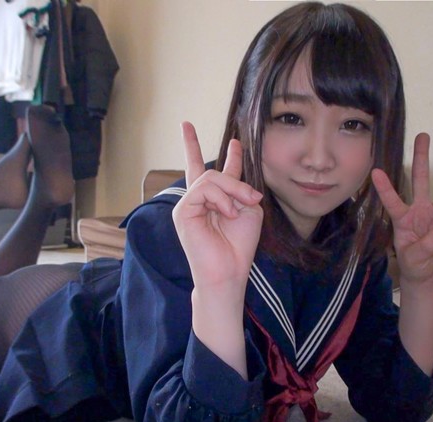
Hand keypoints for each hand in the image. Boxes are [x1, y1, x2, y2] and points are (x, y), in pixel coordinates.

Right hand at [172, 122, 263, 294]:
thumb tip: (230, 179)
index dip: (225, 155)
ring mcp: (188, 205)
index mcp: (215, 201)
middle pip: (201, 166)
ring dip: (233, 190)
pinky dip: (221, 199)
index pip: (214, 173)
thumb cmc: (239, 246)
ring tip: (240, 209)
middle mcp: (198, 201)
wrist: (228, 271)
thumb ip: (241, 189)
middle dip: (228, 159)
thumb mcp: (249, 210)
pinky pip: (204, 189)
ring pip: (211, 177)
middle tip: (245, 173)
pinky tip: (228, 214)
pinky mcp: (182, 211)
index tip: (234, 140)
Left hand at [371, 133, 432, 285]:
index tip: (375, 172)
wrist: (429, 276)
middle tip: (422, 135)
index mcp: (403, 218)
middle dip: (423, 156)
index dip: (385, 187)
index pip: (393, 200)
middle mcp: (420, 210)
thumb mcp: (412, 259)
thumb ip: (425, 246)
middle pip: (422, 178)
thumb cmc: (414, 264)